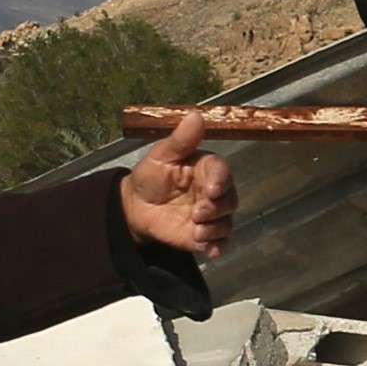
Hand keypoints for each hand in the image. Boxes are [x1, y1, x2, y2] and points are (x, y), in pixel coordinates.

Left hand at [121, 112, 237, 259]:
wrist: (136, 206)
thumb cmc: (151, 176)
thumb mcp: (161, 155)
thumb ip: (181, 139)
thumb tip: (196, 115)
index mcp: (207, 168)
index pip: (221, 172)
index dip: (220, 180)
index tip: (211, 189)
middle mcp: (215, 191)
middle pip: (230, 199)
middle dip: (217, 208)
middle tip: (198, 213)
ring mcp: (212, 215)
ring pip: (226, 222)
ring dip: (216, 229)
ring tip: (198, 231)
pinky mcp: (205, 235)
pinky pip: (219, 242)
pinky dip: (217, 247)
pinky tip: (209, 250)